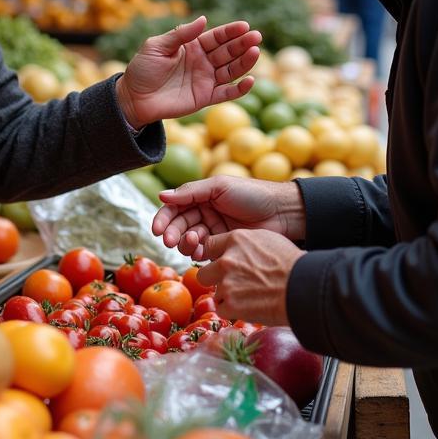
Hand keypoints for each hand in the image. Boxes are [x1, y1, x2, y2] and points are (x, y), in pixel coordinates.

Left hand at [114, 17, 260, 127]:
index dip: (231, 31)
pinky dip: (239, 88)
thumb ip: (180, 35)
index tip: (245, 26)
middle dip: (242, 43)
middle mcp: (203, 61)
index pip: (217, 37)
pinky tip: (250, 81)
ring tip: (255, 53)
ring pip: (231, 70)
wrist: (134, 98)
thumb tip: (204, 19)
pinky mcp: (205, 98)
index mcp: (193, 46)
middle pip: (228, 51)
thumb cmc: (143, 69)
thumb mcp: (157, 46)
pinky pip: (227, 93)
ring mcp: (206, 80)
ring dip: (245, 62)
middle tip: (256, 36)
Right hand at [151, 176, 304, 260]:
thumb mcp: (219, 186)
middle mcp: (204, 213)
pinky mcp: (222, 247)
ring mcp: (213, 231)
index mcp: (201, 196)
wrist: (281, 213)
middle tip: (170, 240)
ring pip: (188, 240)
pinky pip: (203, 252)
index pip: (175, 207)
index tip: (156, 229)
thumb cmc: (252, 194)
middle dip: (172, 233)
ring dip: (184, 242)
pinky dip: (198, 252)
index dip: (163, 218)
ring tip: (193, 241)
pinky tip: (201, 250)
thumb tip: (161, 195)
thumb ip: (190, 192)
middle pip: (178, 225)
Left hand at [198, 228, 303, 326]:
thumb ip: (245, 244)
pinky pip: (222, 309)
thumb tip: (237, 250)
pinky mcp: (231, 305)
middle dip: (214, 281)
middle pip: (204, 273)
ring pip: (216, 293)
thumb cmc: (291, 262)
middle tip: (231, 285)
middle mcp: (226, 260)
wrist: (302, 287)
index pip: (209, 246)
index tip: (220, 264)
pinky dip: (233, 311)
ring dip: (228, 297)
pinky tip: (249, 307)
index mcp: (235, 240)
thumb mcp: (267, 239)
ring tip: (249, 297)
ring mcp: (227, 283)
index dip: (215, 257)